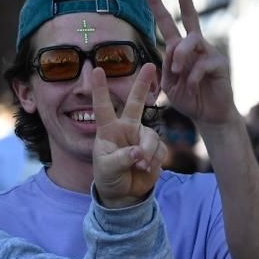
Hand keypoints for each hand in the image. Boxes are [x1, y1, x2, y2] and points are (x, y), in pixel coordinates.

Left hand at [91, 62, 164, 205]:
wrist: (123, 193)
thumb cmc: (108, 177)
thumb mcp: (108, 169)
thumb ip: (122, 159)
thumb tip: (139, 152)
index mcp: (108, 130)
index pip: (103, 107)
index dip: (100, 89)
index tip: (97, 70)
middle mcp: (126, 129)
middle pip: (135, 103)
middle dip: (142, 85)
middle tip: (150, 65)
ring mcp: (142, 137)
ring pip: (151, 137)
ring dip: (147, 153)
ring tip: (140, 167)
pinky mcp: (156, 148)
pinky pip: (161, 150)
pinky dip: (155, 161)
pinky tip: (147, 169)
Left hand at [146, 0, 237, 128]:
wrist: (208, 115)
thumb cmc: (189, 98)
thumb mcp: (169, 83)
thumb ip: (167, 66)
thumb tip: (172, 49)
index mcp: (179, 49)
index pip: (168, 23)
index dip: (158, 5)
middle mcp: (195, 45)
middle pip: (190, 15)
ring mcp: (209, 51)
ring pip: (191, 41)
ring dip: (180, 56)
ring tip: (177, 72)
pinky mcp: (219, 63)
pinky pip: (201, 64)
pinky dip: (191, 77)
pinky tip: (191, 86)